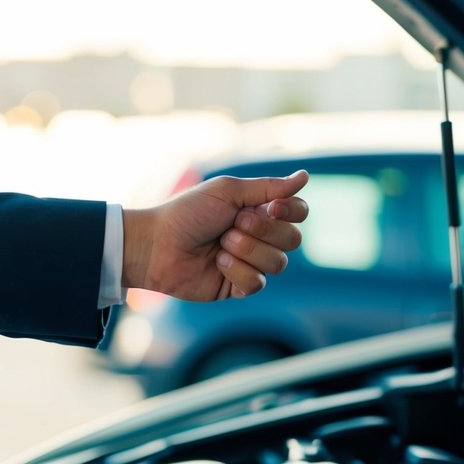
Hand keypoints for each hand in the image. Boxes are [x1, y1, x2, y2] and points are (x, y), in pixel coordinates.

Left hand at [122, 170, 308, 300]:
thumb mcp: (228, 191)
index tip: (272, 207)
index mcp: (260, 210)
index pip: (298, 212)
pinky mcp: (239, 286)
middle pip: (293, 240)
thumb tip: (305, 176)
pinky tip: (216, 263)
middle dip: (264, 231)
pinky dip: (236, 270)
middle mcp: (260, 237)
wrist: (158, 245)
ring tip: (221, 244)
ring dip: (247, 250)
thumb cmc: (188, 213)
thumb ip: (268, 187)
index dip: (292, 211)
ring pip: (277, 263)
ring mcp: (251, 263)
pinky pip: (257, 283)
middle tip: (234, 223)